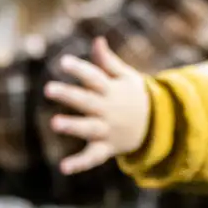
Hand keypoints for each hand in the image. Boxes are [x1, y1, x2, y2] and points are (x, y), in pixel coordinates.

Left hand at [45, 38, 151, 174]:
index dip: (79, 69)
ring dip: (72, 126)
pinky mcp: (106, 148)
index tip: (63, 62)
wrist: (159, 126)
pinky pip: (93, 157)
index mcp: (111, 90)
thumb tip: (97, 40)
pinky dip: (79, 164)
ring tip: (54, 123)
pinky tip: (63, 167)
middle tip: (48, 89)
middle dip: (68, 95)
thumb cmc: (135, 96)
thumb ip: (108, 61)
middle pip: (86, 101)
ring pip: (88, 128)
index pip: (93, 77)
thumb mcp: (126, 77)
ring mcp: (107, 130)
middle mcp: (108, 110)